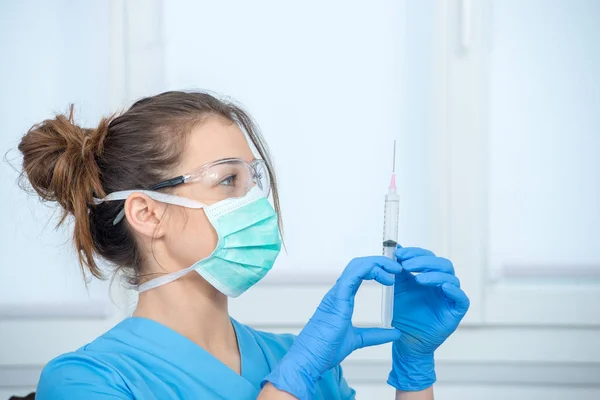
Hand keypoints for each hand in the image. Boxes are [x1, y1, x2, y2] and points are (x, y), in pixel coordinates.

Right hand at [263, 256, 402, 399]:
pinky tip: (384, 276)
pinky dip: (369, 269)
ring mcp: (337, 293)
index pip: (360, 274)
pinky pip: (353, 276)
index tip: (394, 275)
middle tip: (398, 269)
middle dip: (380, 261)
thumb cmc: (325, 349)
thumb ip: (375, 335)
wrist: (310, 359)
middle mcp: (339, 292)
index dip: (377, 269)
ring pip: (357, 266)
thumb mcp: (357, 340)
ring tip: (395, 270)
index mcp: (342, 298)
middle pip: (359, 265)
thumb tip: (395, 333)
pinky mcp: (337, 298)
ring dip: (377, 263)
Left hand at [388, 246, 469, 390]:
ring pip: (451, 278)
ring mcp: (449, 297)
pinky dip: (454, 291)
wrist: (406, 340)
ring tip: (418, 279)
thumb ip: (397, 271)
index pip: (428, 256)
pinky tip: (444, 287)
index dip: (415, 253)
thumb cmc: (403, 314)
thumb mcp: (397, 290)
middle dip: (423, 261)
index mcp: (429, 276)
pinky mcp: (456, 311)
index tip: (399, 254)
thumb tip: (394, 248)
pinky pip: (462, 298)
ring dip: (435, 275)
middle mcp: (441, 284)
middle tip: (406, 265)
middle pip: (441, 264)